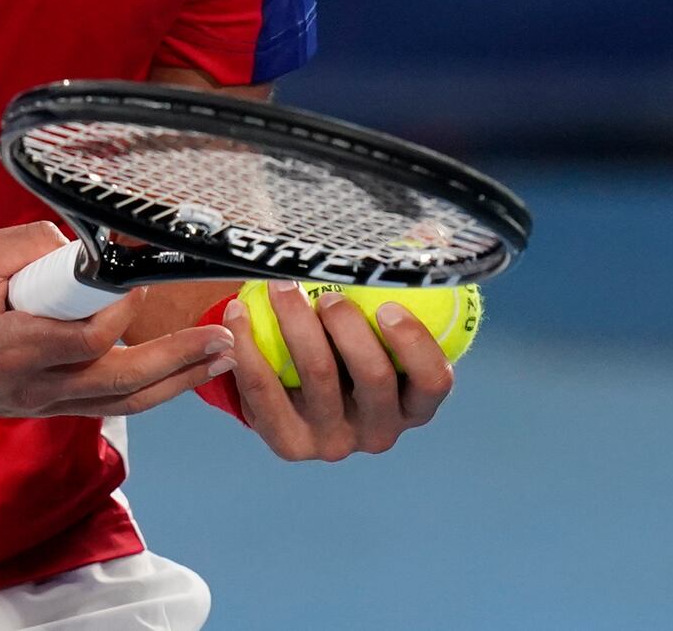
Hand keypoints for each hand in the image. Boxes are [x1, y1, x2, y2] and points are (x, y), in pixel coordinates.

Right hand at [0, 223, 235, 419]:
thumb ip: (31, 246)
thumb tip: (83, 248)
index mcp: (9, 347)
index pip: (84, 339)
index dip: (119, 312)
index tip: (137, 280)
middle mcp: (33, 386)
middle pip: (120, 384)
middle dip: (177, 362)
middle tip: (223, 341)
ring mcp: (44, 404)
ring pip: (123, 402)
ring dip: (177, 381)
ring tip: (222, 358)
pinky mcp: (51, 406)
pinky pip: (110, 403)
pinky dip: (150, 389)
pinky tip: (182, 370)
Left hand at [222, 281, 454, 460]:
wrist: (297, 395)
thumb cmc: (350, 345)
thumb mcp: (381, 325)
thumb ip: (405, 280)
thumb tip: (430, 228)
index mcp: (414, 404)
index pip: (432, 381)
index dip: (414, 344)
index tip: (387, 305)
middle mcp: (380, 431)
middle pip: (374, 377)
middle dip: (350, 328)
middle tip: (327, 294)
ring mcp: (334, 442)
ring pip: (318, 378)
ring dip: (297, 325)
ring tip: (282, 288)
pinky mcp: (289, 444)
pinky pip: (264, 392)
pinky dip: (250, 348)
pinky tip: (239, 313)